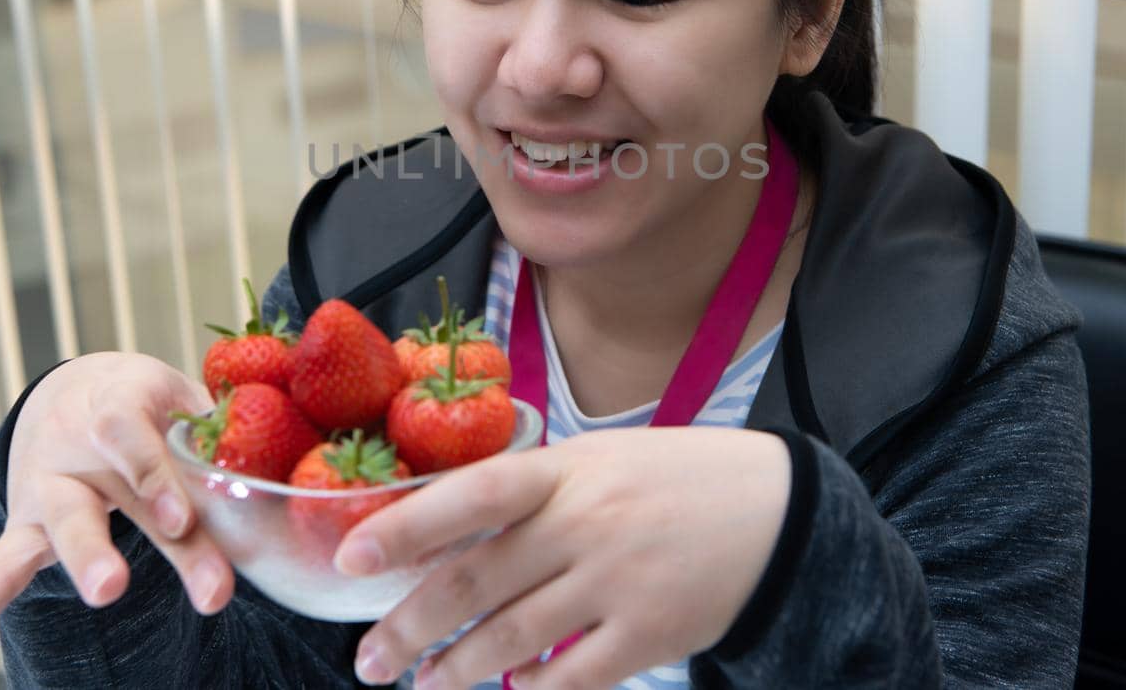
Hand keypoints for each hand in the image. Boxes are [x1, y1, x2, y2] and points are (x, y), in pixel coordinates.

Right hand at [0, 352, 228, 651]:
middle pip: (96, 498)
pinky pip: (2, 563)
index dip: (153, 476)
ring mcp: (48, 486)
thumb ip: (217, 439)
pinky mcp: (30, 524)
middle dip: (109, 542)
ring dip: (82, 561)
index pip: (130, 435)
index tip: (180, 520)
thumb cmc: (152, 405)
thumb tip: (270, 482)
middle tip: (120, 585)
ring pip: (60, 528)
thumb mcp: (181, 403)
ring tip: (103, 593)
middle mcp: (75, 442)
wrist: (83, 392)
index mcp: (118, 400)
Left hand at [336, 426, 791, 688]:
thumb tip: (443, 533)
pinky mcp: (650, 633)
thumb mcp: (600, 459)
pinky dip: (529, 689)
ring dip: (453, 668)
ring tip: (419, 683)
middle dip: (409, 626)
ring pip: (512, 637)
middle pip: (477, 581)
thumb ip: (532, 490)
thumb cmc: (671, 478)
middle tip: (368, 658)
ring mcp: (619, 581)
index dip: (407, 526)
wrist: (775, 509)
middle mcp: (587, 523)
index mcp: (568, 469)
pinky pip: (571, 677)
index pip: (472, 493)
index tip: (349, 558)